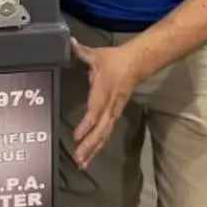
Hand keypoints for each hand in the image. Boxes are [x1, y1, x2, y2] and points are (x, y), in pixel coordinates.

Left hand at [70, 39, 142, 170]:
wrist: (137, 64)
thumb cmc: (115, 60)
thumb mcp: (97, 55)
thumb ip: (82, 51)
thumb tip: (70, 42)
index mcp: (104, 91)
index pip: (95, 110)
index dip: (87, 124)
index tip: (77, 136)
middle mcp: (110, 105)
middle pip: (100, 129)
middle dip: (89, 145)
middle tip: (78, 159)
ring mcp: (113, 112)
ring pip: (104, 134)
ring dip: (93, 150)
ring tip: (82, 164)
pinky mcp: (114, 116)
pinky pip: (105, 133)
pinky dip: (97, 146)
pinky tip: (89, 157)